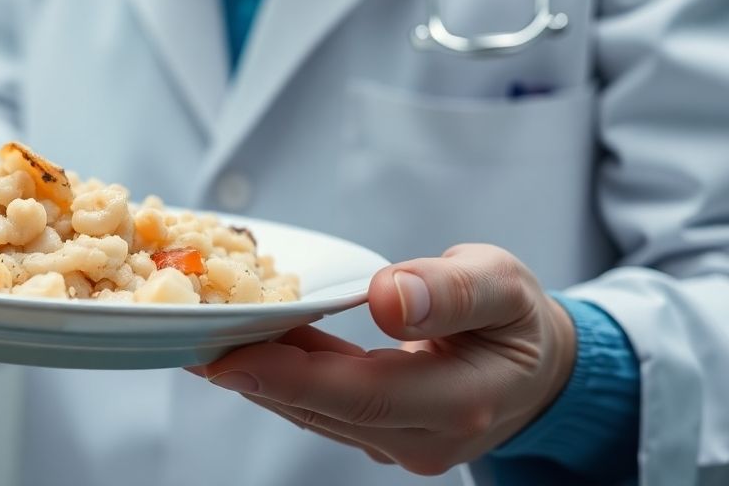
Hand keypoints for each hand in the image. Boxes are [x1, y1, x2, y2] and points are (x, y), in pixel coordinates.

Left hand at [192, 244, 576, 475]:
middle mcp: (425, 438)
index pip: (360, 393)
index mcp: (460, 401)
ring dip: (258, 375)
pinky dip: (282, 375)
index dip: (289, 376)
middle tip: (188, 335)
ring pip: (313, 410)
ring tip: (202, 336)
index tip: (226, 354)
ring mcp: (401, 444)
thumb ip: (452, 290)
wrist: (540, 369)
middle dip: (252, 373)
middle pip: (322, 407)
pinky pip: (321, 406)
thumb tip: (388, 297)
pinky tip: (247, 344)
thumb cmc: (520, 317)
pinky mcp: (382, 436)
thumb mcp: (504, 283)